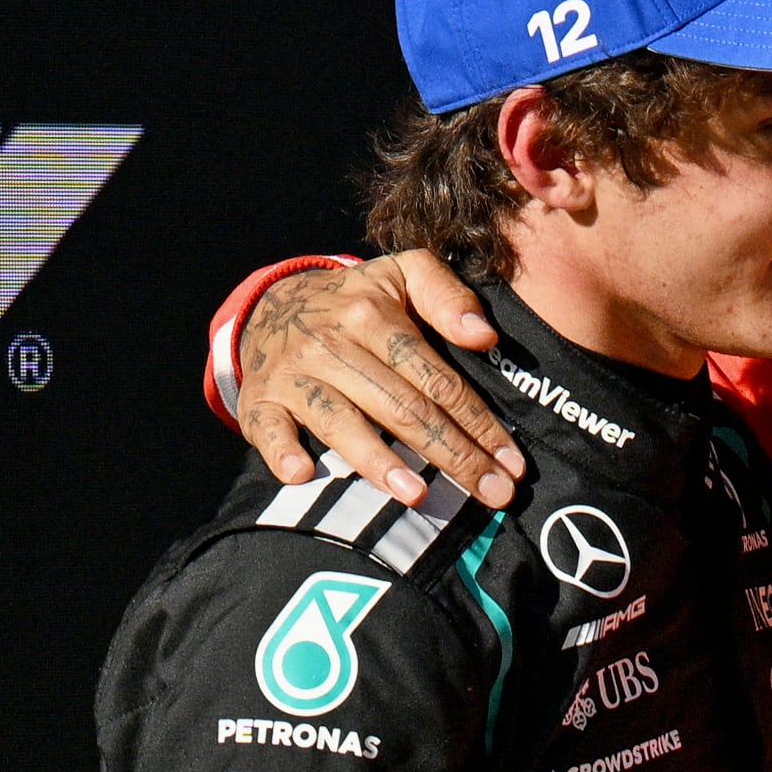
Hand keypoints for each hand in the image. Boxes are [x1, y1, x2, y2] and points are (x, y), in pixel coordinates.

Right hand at [235, 250, 523, 507]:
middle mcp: (331, 344)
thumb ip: (447, 296)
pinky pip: (268, 429)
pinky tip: (303, 474)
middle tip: (492, 494)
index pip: (436, 377)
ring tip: (418, 494)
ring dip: (378, 461)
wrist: (271, 305)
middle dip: (452, 455)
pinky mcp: (260, 400)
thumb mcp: (402, 276)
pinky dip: (282, 451)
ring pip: (341, 422)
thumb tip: (484, 336)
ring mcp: (294, 374)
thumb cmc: (356, 301)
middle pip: (401, 408)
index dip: (478, 422)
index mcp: (372, 314)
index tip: (511, 462)